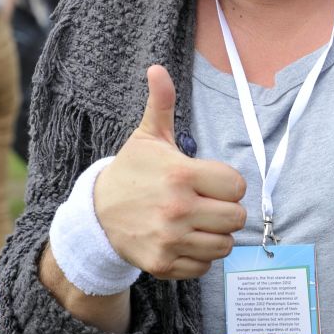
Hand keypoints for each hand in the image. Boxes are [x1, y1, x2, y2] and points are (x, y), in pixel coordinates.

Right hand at [93, 65, 246, 279]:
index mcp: (181, 174)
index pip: (237, 186)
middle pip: (236, 217)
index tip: (211, 183)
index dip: (228, 184)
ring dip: (216, 235)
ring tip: (199, 223)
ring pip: (224, 245)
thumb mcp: (147, 137)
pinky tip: (186, 241)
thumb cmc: (132, 172)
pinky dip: (200, 257)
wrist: (96, 215)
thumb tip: (157, 68)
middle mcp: (177, 208)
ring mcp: (170, 239)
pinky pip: (205, 266)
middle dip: (226, 210)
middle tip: (207, 204)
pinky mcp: (163, 263)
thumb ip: (161, 103)